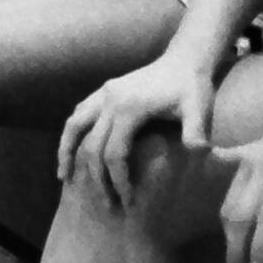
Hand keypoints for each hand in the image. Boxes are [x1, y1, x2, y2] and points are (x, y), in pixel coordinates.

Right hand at [58, 53, 216, 206]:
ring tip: (64, 176)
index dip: (118, 180)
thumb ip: (195, 131)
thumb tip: (199, 153)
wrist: (185, 59)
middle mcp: (109, 101)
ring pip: (74, 126)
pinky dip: (72, 133)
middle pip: (91, 146)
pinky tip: (72, 147)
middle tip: (106, 203)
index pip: (114, 153)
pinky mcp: (104, 91)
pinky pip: (79, 113)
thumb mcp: (198, 109)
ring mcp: (103, 94)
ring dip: (66, 152)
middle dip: (96, 177)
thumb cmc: (193, 87)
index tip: (127, 200)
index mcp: (129, 108)